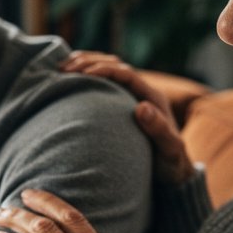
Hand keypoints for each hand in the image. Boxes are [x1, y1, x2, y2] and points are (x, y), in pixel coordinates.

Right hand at [61, 51, 195, 184]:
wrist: (173, 171)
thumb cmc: (170, 163)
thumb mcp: (169, 149)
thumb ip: (159, 130)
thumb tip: (141, 107)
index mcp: (152, 97)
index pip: (125, 74)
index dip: (103, 69)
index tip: (81, 74)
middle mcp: (141, 92)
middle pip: (114, 65)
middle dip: (88, 62)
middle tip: (62, 69)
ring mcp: (130, 97)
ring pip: (107, 70)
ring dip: (84, 65)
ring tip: (60, 69)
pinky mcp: (120, 104)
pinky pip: (103, 84)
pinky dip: (84, 77)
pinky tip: (66, 81)